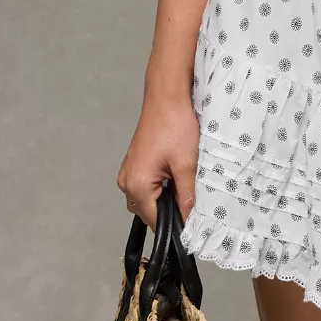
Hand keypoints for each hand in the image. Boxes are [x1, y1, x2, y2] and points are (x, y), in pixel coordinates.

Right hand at [116, 84, 199, 231]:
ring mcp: (128, 172)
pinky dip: (161, 186)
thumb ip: (188, 197)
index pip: (156, 222)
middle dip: (170, 209)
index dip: (176, 224)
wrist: (167, 96)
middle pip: (150, 212)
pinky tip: (176, 173)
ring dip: (166, 197)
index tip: (194, 224)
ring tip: (184, 181)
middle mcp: (126, 182)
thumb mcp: (187, 165)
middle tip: (191, 196)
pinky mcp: (134, 164)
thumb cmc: (175, 126)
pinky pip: (147, 186)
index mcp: (137, 185)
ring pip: (149, 199)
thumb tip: (191, 221)